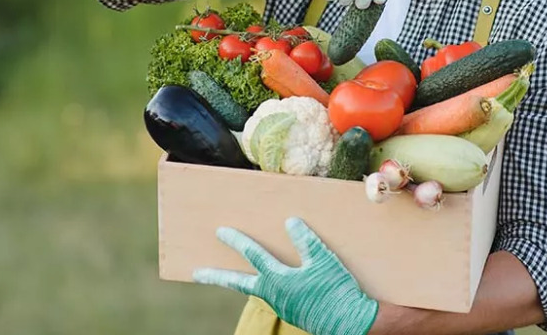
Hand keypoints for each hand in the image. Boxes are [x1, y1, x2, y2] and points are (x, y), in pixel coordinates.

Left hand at [193, 217, 378, 334]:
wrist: (350, 323)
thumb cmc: (336, 291)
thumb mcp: (323, 261)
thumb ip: (306, 241)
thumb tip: (290, 222)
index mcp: (277, 280)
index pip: (253, 254)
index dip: (236, 241)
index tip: (221, 231)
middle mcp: (273, 295)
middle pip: (238, 283)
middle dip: (216, 276)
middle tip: (196, 273)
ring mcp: (282, 305)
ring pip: (256, 289)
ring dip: (243, 280)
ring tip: (235, 273)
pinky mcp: (293, 311)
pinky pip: (275, 294)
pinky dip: (267, 285)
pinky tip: (277, 280)